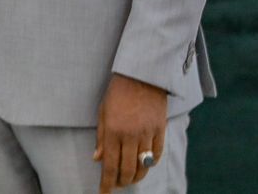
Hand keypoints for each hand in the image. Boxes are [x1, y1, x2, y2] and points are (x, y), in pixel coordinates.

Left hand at [94, 73, 166, 191]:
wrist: (141, 76)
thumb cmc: (117, 93)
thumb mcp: (102, 112)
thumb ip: (101, 137)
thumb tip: (97, 158)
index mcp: (113, 131)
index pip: (109, 165)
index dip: (107, 182)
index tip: (103, 192)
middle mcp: (130, 135)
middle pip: (127, 169)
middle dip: (121, 182)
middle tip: (117, 185)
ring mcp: (147, 134)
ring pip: (143, 166)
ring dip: (136, 176)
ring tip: (129, 179)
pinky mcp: (160, 130)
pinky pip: (156, 154)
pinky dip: (150, 164)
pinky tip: (144, 166)